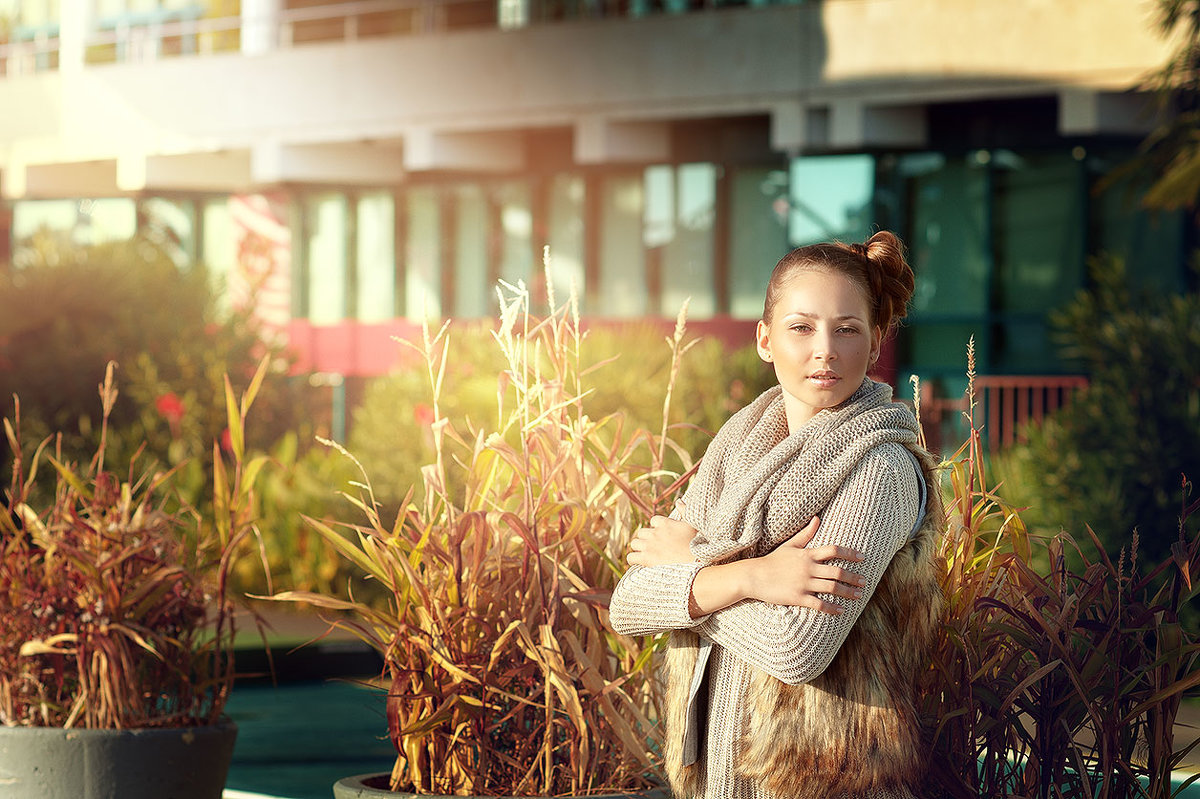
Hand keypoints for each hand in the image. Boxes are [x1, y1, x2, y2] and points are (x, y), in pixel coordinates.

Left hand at [627, 511, 697, 566]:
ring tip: (645, 553)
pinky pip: (631, 557)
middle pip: (642, 532)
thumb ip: (685, 511)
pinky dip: (633, 559)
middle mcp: (655, 533)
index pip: (653, 520)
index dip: (657, 528)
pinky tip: (638, 562)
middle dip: (646, 538)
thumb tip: (678, 501)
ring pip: (634, 543)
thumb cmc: (696, 545)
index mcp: (665, 523)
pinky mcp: (646, 558)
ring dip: (639, 547)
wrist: (696, 564)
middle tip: (654, 546)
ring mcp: (649, 546)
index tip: (662, 535)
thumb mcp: (693, 525)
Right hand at [746, 517, 866, 614]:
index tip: (862, 558)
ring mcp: (804, 583)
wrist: (754, 576)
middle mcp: (808, 568)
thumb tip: (817, 518)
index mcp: (807, 554)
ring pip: (832, 588)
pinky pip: (819, 604)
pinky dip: (832, 608)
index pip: (834, 551)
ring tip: (858, 596)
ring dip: (847, 592)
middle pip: (837, 571)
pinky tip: (841, 611)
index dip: (850, 554)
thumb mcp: (789, 545)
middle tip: (864, 582)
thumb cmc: (772, 560)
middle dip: (853, 577)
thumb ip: (806, 534)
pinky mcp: (798, 597)